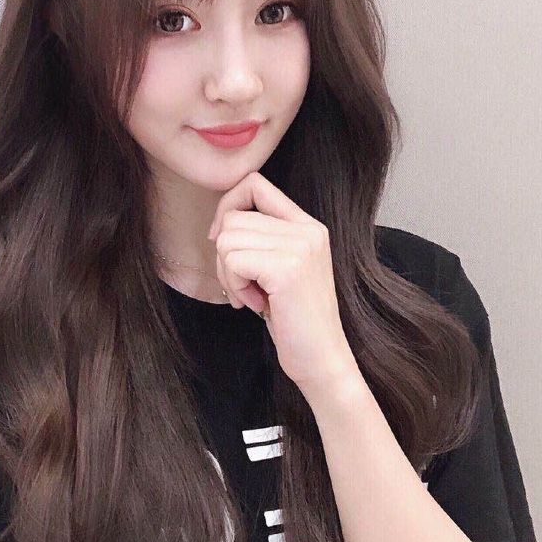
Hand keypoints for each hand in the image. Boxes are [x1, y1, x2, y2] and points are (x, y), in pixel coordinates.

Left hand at [207, 171, 360, 395]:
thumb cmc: (295, 320)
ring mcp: (299, 247)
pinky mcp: (286, 269)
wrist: (321, 358)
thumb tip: (220, 225)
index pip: (254, 183)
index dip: (227, 206)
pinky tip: (254, 304)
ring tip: (253, 296)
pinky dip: (234, 286)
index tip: (221, 239)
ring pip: (227, 239)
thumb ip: (262, 239)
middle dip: (226, 256)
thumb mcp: (281, 269)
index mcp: (307, 225)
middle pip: (233, 217)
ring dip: (229, 275)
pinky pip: (232, 261)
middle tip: (245, 286)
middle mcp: (307, 230)